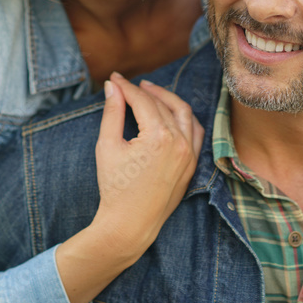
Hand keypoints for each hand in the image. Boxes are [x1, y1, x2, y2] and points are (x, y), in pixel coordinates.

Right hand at [55, 72, 203, 302]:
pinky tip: (170, 112)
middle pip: (161, 104)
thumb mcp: (107, 145)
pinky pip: (195, 132)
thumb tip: (112, 86)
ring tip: (149, 91)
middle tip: (126, 84)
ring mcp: (189, 154)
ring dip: (167, 99)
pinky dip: (184, 117)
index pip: (142, 100)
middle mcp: (180, 142)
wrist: (129, 224)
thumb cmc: (115, 187)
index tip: (114, 78)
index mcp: (158, 136)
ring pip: (183, 113)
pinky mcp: (192, 165)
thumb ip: (112, 111)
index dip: (126, 87)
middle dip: (142, 91)